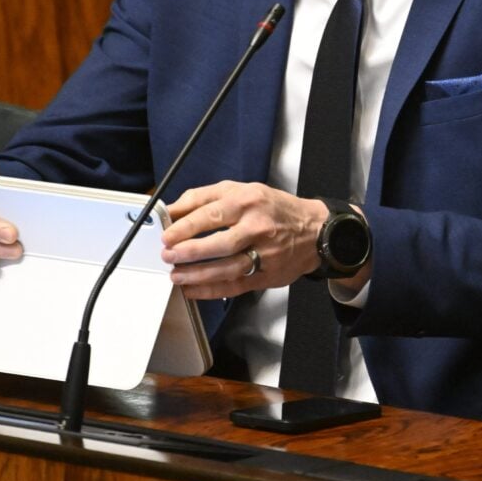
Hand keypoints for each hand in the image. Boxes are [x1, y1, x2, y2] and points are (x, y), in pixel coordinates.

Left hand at [162, 181, 340, 299]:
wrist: (314, 230)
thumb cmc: (274, 208)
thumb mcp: (241, 190)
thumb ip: (204, 197)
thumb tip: (172, 209)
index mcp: (248, 201)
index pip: (211, 214)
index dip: (185, 227)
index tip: (167, 235)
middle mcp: (257, 227)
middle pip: (219, 243)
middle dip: (189, 252)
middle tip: (168, 256)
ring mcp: (264, 253)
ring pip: (227, 268)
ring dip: (198, 275)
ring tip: (177, 276)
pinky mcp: (267, 275)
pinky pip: (236, 286)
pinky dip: (212, 291)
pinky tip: (193, 290)